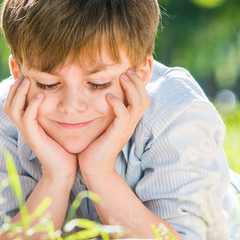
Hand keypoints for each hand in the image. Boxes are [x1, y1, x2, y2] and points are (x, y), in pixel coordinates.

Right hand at [4, 75, 76, 179]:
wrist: (64, 170)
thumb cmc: (63, 147)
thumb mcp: (57, 124)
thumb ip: (55, 110)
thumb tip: (62, 94)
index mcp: (27, 122)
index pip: (14, 100)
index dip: (15, 84)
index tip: (21, 68)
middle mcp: (24, 126)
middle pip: (8, 102)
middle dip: (14, 85)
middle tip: (23, 71)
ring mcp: (27, 132)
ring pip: (12, 108)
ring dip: (19, 93)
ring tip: (27, 79)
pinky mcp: (33, 137)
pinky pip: (27, 118)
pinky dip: (32, 105)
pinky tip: (41, 95)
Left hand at [78, 69, 148, 183]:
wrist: (94, 168)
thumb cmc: (95, 146)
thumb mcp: (102, 124)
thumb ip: (105, 111)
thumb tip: (98, 94)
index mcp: (129, 120)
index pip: (142, 98)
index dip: (138, 84)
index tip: (127, 71)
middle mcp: (131, 124)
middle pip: (145, 99)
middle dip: (137, 82)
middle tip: (127, 70)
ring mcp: (126, 129)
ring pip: (138, 105)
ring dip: (131, 89)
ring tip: (121, 77)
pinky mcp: (117, 134)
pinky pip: (124, 116)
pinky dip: (118, 104)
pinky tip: (109, 96)